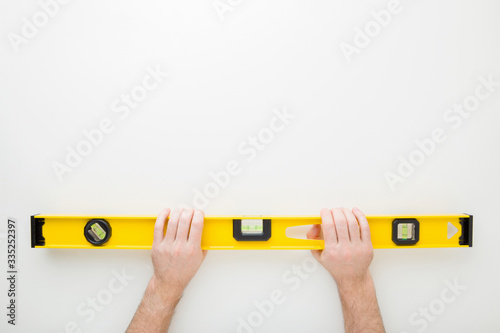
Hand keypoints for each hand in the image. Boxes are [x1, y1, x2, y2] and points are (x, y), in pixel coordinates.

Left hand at [126, 208, 206, 332]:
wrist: (169, 282)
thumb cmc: (184, 271)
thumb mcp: (199, 258)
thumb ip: (203, 243)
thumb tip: (203, 227)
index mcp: (192, 249)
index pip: (197, 224)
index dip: (199, 214)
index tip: (199, 213)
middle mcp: (179, 247)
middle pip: (184, 220)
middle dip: (189, 211)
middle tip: (190, 210)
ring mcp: (167, 246)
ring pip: (172, 221)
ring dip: (178, 212)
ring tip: (180, 210)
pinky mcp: (157, 245)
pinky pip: (158, 226)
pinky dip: (162, 216)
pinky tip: (166, 212)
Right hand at [307, 207, 372, 286]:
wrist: (352, 278)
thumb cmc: (336, 266)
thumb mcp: (318, 254)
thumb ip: (312, 238)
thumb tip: (315, 224)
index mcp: (332, 251)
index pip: (328, 226)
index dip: (326, 215)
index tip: (324, 211)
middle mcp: (345, 249)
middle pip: (341, 222)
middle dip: (335, 212)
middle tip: (333, 210)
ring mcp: (357, 247)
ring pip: (352, 223)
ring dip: (346, 212)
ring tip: (342, 210)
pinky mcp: (367, 246)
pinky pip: (365, 227)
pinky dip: (360, 216)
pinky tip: (355, 211)